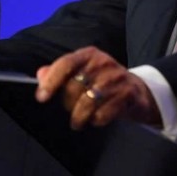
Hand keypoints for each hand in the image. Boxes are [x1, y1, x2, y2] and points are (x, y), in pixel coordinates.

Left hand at [35, 47, 160, 130]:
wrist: (137, 91)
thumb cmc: (103, 82)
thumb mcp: (83, 72)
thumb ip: (59, 72)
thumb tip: (40, 74)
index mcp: (89, 54)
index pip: (65, 63)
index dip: (51, 81)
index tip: (41, 98)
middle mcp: (103, 62)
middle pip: (73, 87)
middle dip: (67, 104)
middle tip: (71, 110)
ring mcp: (117, 78)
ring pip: (87, 102)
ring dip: (79, 117)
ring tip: (78, 121)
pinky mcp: (127, 94)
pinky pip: (103, 113)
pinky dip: (97, 120)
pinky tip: (98, 118)